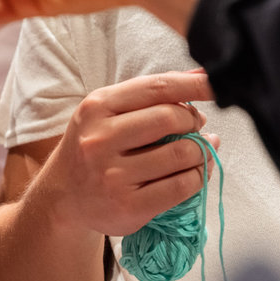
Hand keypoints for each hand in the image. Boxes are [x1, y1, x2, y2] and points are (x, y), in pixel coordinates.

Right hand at [43, 72, 218, 236]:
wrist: (62, 196)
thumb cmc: (93, 145)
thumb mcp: (107, 112)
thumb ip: (149, 94)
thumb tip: (199, 75)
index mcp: (96, 107)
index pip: (156, 88)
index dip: (193, 85)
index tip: (217, 83)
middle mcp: (100, 139)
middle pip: (170, 118)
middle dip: (193, 121)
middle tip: (196, 126)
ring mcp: (113, 175)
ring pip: (181, 154)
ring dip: (201, 150)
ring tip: (200, 150)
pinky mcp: (128, 206)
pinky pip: (181, 187)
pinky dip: (198, 177)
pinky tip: (195, 171)